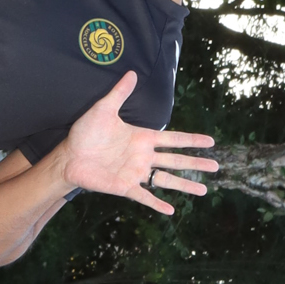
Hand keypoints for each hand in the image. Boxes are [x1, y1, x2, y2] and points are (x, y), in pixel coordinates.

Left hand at [62, 74, 212, 214]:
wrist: (69, 156)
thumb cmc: (85, 132)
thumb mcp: (103, 109)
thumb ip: (119, 93)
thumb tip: (132, 72)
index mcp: (142, 138)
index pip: (173, 139)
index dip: (191, 140)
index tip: (210, 141)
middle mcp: (143, 156)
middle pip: (175, 160)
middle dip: (195, 163)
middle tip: (216, 166)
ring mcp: (136, 173)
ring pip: (166, 180)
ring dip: (184, 185)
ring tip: (204, 190)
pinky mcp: (125, 187)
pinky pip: (145, 197)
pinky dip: (157, 204)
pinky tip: (171, 211)